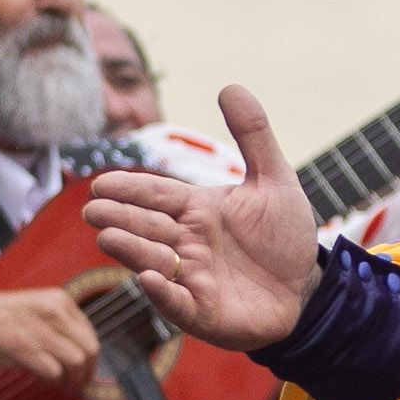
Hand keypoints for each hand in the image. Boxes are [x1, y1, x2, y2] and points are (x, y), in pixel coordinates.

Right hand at [0, 288, 102, 386]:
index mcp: (59, 300)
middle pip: (90, 349)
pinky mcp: (25, 349)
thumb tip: (82, 351)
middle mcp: (53, 312)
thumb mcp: (37, 308)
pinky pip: (55, 372)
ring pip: (76, 362)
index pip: (91, 333)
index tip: (86, 369)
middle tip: (80, 383)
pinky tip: (48, 383)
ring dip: (73, 380)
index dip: (91, 356)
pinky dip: (55, 382)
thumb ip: (61, 324)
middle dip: (89, 372)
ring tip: (65, 386)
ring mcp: (39, 330)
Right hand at [85, 85, 322, 350]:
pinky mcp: (203, 312)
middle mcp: (187, 242)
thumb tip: (230, 86)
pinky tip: (151, 278)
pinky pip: (177, 302)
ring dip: (131, 250)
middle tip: (93, 209)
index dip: (130, 189)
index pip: (157, 194)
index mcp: (197, 210)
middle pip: (146, 226)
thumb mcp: (275, 182)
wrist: (306, 289)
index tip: (100, 182)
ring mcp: (191, 278)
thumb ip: (253, 137)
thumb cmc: (284, 237)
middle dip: (119, 218)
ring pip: (153, 260)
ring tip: (108, 238)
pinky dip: (163, 292)